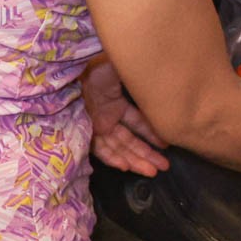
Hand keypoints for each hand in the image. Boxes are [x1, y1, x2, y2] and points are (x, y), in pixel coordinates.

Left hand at [81, 56, 169, 177]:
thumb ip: (139, 81)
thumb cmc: (99, 68)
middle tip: (164, 167)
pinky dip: (113, 159)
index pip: (137, 121)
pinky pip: (100, 149)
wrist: (74, 73)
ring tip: (152, 172)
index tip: (166, 143)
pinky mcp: (84, 133)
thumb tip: (160, 83)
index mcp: (115, 102)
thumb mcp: (124, 71)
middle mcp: (106, 117)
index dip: (151, 133)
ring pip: (117, 148)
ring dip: (135, 160)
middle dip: (147, 154)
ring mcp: (95, 126)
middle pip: (129, 140)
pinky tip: (126, 167)